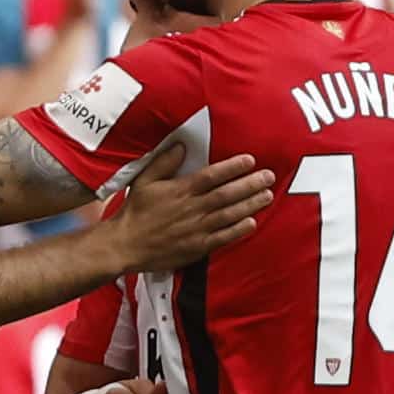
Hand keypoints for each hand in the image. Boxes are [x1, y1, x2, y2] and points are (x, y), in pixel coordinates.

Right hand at [107, 143, 274, 272]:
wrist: (125, 245)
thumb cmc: (135, 212)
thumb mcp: (144, 181)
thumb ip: (164, 163)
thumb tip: (181, 146)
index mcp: (180, 191)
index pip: (211, 176)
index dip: (232, 167)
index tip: (249, 160)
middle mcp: (191, 209)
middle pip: (226, 194)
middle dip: (250, 184)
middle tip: (268, 176)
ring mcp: (196, 229)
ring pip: (229, 214)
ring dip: (250, 204)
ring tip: (267, 195)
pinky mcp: (196, 247)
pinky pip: (223, 237)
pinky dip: (238, 230)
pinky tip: (252, 222)